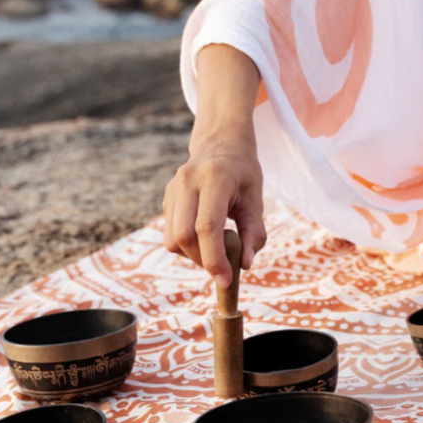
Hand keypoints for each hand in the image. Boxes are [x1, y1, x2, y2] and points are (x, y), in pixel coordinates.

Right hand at [162, 124, 266, 287]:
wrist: (220, 142)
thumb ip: (254, 231)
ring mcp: (172, 189)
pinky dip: (187, 245)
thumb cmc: (243, 172)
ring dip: (193, 255)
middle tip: (223, 267)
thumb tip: (245, 264)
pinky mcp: (166, 198)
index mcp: (214, 178)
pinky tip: (204, 236)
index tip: (226, 280)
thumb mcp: (256, 197)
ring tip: (215, 247)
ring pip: (172, 239)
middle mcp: (187, 181)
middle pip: (183, 236)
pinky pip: (170, 234)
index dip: (214, 258)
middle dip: (203, 260)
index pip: (206, 226)